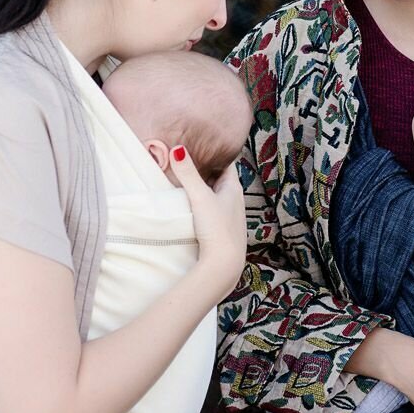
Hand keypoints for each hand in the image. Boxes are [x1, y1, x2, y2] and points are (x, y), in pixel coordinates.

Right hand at [169, 147, 247, 296]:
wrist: (224, 264)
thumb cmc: (216, 228)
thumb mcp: (200, 197)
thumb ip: (188, 173)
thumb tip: (178, 148)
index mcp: (233, 189)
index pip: (226, 165)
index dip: (214, 155)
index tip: (201, 148)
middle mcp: (236, 202)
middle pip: (220, 181)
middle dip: (206, 173)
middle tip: (188, 164)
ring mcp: (231, 218)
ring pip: (216, 198)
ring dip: (204, 191)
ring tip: (186, 184)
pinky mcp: (224, 232)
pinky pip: (214, 213)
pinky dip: (204, 207)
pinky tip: (193, 210)